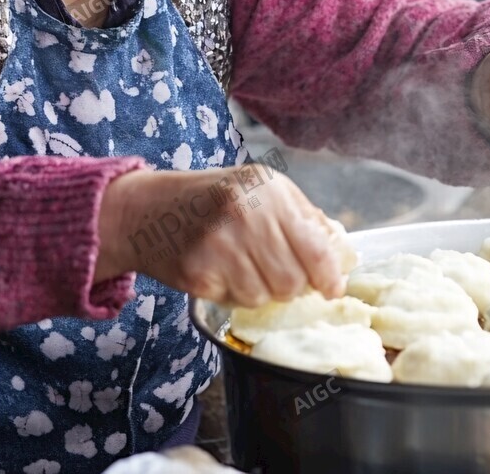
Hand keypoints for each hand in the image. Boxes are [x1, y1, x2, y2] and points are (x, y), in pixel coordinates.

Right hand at [95, 166, 346, 307]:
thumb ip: (303, 217)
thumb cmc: (214, 198)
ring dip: (260, 289)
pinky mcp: (199, 271)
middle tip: (274, 270)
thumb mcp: (262, 188)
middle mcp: (246, 213)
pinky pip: (237, 302)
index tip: (331, 287)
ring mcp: (220, 243)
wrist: (151, 209)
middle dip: (290, 284)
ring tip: (242, 265)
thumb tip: (339, 257)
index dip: (329, 275)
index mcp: (269, 190)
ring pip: (266, 296)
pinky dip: (234, 293)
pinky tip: (221, 270)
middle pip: (293, 281)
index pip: (316, 247)